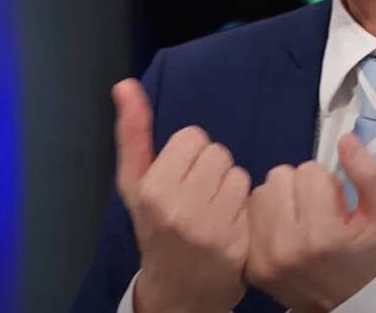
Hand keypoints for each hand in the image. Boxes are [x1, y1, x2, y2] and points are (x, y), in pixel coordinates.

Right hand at [113, 79, 250, 312]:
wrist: (176, 291)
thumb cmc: (155, 228)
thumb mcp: (134, 184)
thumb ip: (132, 132)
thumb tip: (125, 84)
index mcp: (152, 189)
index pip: (192, 137)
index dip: (188, 155)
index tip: (180, 178)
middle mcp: (179, 208)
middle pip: (217, 152)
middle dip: (210, 170)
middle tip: (197, 197)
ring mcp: (210, 227)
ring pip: (237, 172)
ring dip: (229, 188)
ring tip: (213, 210)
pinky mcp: (237, 242)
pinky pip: (251, 197)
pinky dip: (243, 207)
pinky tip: (228, 225)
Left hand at [244, 133, 375, 312]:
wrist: (341, 303)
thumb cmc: (363, 255)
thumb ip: (369, 174)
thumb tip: (345, 138)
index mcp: (322, 234)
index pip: (309, 171)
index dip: (326, 184)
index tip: (335, 208)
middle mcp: (287, 247)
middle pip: (280, 176)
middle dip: (300, 188)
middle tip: (316, 213)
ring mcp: (263, 258)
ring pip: (262, 191)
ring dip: (280, 200)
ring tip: (299, 222)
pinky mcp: (248, 264)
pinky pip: (249, 215)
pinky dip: (265, 218)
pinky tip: (281, 234)